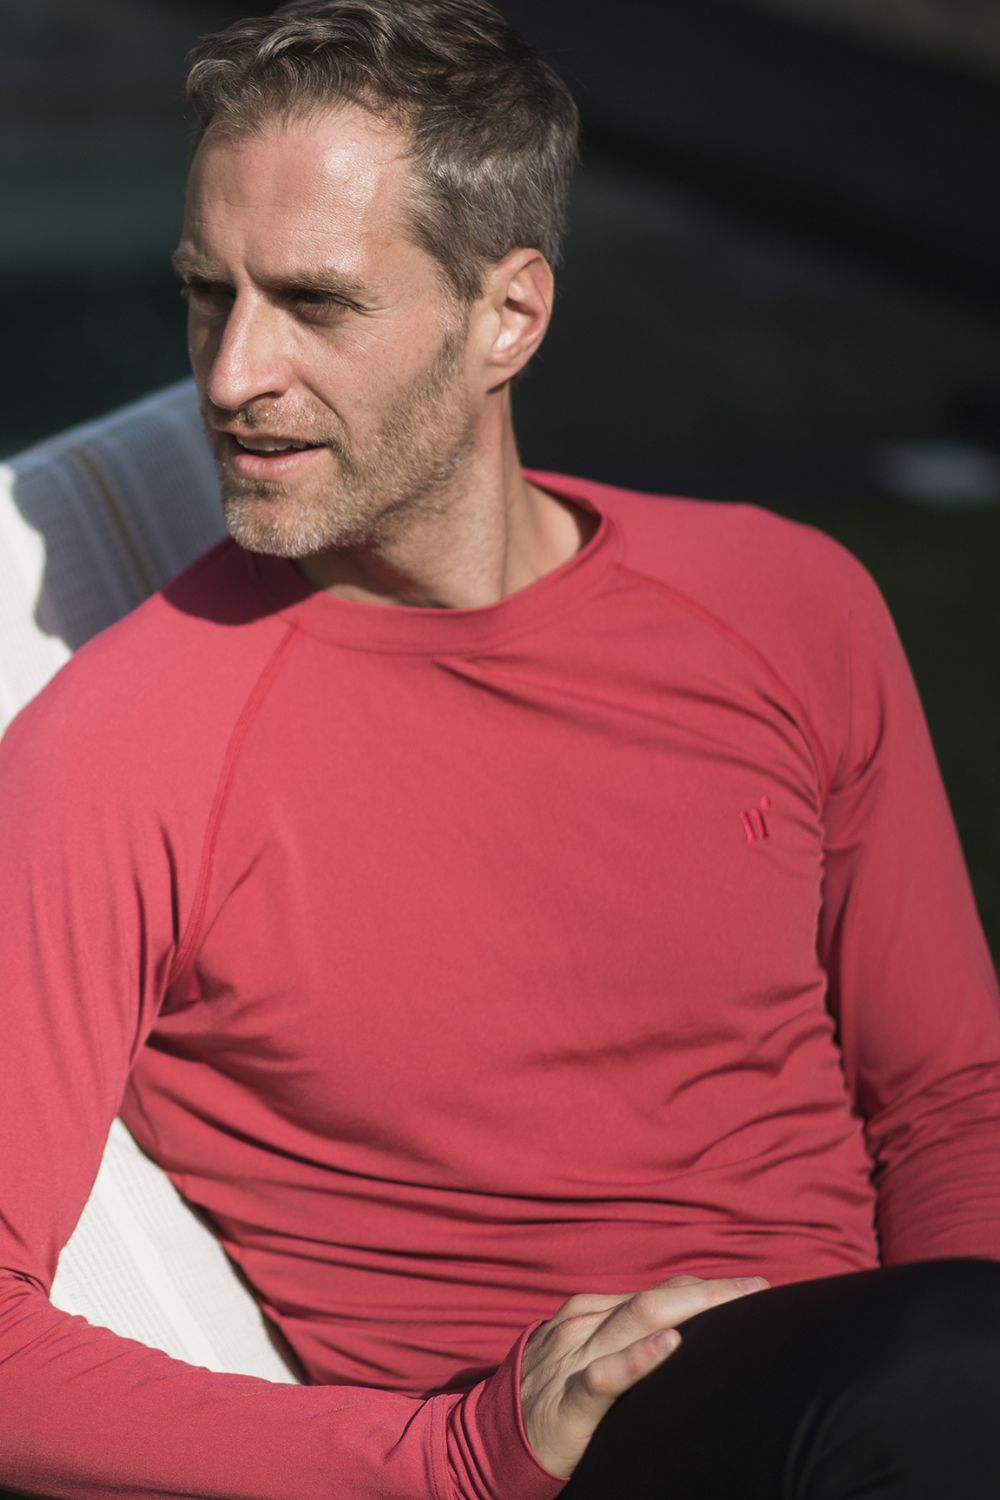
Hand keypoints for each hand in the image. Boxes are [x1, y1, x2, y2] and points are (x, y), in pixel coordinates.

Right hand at [520, 1273, 768, 1476]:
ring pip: (636, 1320)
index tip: (752, 1289)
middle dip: (710, 1292)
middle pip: (656, 1299)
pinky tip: (669, 1346)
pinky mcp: (568, 1402)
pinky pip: (605, 1375)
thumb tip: (680, 1331)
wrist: (488, 1440)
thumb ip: (623, 1339)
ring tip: (734, 1303)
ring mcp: (573, 1358)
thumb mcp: (584, 1355)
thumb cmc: (548, 1398)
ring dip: (691, 1309)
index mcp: (590, 1312)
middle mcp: (584, 1325)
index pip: (658, 1292)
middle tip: (760, 1290)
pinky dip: (638, 1358)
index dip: (704, 1288)